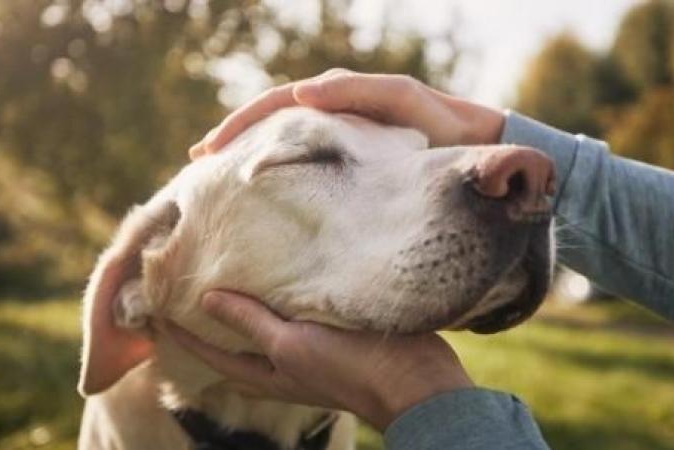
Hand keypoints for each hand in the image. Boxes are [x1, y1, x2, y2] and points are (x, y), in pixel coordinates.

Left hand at [166, 291, 473, 430]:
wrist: (413, 379)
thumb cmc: (347, 367)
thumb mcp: (291, 344)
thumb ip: (251, 322)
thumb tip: (207, 299)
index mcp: (266, 372)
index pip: (209, 352)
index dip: (181, 333)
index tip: (156, 306)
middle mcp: (281, 362)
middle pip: (233, 341)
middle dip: (209, 318)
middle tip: (187, 286)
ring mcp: (307, 348)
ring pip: (263, 325)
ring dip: (244, 304)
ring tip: (226, 273)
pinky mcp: (330, 332)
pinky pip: (293, 312)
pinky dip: (278, 295)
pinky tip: (278, 272)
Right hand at [189, 69, 504, 158]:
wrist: (474, 147)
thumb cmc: (440, 123)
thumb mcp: (401, 100)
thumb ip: (357, 93)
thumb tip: (302, 95)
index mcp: (336, 96)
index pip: (275, 106)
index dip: (239, 125)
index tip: (209, 151)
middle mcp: (332, 113)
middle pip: (270, 122)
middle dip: (233, 139)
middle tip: (199, 164)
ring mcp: (339, 138)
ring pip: (283, 144)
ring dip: (250, 156)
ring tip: (219, 178)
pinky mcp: (351, 163)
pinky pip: (305, 163)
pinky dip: (279, 171)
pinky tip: (264, 191)